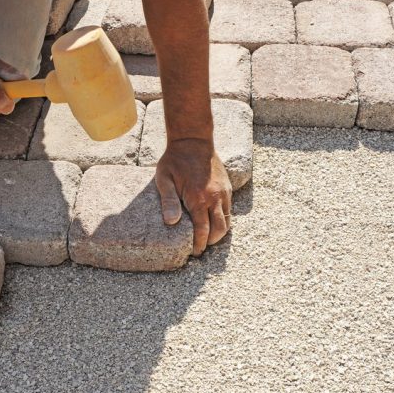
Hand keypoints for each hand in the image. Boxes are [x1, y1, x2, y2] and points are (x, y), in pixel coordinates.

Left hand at [156, 139, 232, 256]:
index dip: (199, 245)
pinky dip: (223, 220)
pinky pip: (229, 210)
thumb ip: (168, 201)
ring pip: (227, 221)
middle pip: (219, 230)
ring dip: (218, 232)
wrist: (193, 140)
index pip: (202, 230)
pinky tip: (212, 221)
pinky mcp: (227, 188)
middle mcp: (214, 197)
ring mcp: (223, 192)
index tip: (194, 252)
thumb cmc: (174, 160)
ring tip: (207, 237)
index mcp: (198, 198)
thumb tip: (171, 222)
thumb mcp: (164, 179)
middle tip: (200, 248)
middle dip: (211, 242)